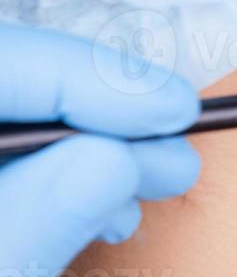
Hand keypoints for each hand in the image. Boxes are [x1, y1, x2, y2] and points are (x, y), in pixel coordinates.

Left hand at [0, 26, 201, 276]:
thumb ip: (41, 216)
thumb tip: (122, 157)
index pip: (17, 61)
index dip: (107, 82)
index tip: (180, 114)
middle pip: (26, 76)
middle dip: (110, 120)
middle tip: (177, 162)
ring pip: (25, 106)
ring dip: (92, 147)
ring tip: (143, 193)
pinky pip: (16, 134)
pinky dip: (57, 166)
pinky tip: (94, 204)